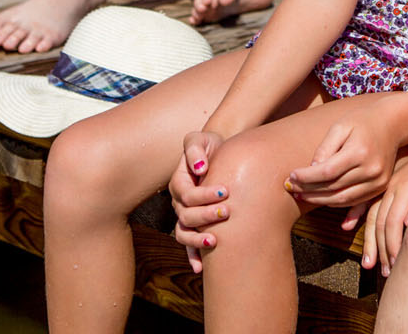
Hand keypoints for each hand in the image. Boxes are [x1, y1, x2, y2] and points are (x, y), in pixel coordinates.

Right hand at [168, 131, 229, 272]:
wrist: (222, 156)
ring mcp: (185, 215)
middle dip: (206, 215)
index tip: (226, 191)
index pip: (187, 193)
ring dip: (197, 239)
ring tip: (215, 240)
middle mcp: (179, 201)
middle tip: (227, 211)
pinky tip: (200, 268)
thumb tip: (199, 167)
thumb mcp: (202, 139)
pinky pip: (188, 244)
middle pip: (186, 214)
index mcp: (179, 181)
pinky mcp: (195, 225)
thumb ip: (195, 148)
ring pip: (184, 233)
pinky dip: (193, 256)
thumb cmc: (212, 146)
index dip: (204, 194)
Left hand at [286, 110, 398, 208]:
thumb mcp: (340, 126)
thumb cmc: (362, 121)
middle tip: (291, 189)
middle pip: (334, 188)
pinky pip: (355, 202)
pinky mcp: (381, 187)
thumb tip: (311, 170)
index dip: (306, 177)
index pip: (327, 172)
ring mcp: (378, 181)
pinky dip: (336, 204)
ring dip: (320, 200)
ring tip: (302, 196)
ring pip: (343, 199)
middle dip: (309, 190)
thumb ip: (325, 148)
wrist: (394, 123)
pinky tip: (321, 201)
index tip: (290, 176)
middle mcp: (371, 170)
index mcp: (359, 151)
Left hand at [362, 147, 407, 275]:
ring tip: (392, 265)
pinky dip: (401, 232)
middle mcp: (391, 189)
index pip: (372, 217)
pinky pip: (403, 213)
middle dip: (375, 248)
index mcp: (388, 189)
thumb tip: (403, 225)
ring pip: (388, 222)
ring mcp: (402, 188)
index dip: (369, 241)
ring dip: (389, 246)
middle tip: (376, 270)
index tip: (367, 262)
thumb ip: (401, 202)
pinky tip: (404, 247)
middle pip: (376, 222)